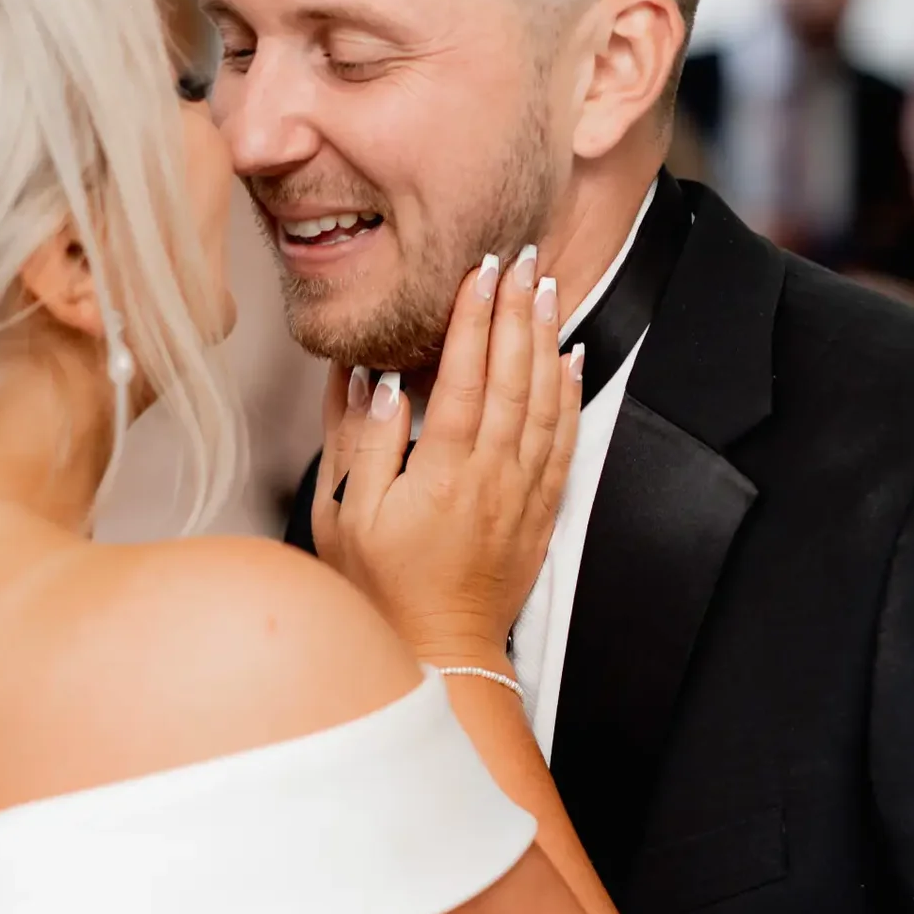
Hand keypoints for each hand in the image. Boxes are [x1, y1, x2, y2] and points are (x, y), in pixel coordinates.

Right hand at [311, 250, 581, 659]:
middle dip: (515, 311)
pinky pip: (564, 442)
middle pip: (514, 377)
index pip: (464, 378)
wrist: (442, 654)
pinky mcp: (539, 512)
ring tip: (546, 288)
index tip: (479, 270)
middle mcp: (492, 477)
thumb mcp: (343, 517)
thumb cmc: (380, 590)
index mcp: (442, 474)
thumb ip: (359, 443)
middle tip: (519, 258)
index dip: (473, 319)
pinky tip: (570, 359)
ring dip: (547, 340)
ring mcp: (522, 494)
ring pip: (545, 402)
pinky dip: (570, 395)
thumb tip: (372, 378)